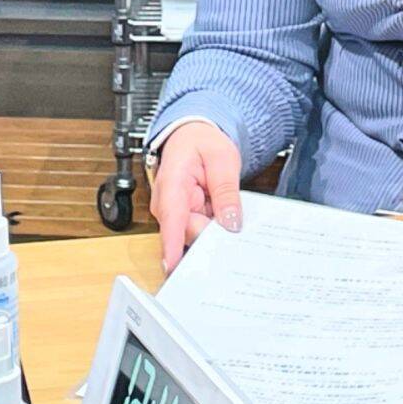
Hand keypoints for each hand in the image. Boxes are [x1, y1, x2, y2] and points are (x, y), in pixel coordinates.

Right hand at [149, 122, 242, 274]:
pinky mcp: (183, 220)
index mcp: (172, 184)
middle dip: (214, 234)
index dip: (172, 245)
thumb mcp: (222, 158)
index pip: (171, 218)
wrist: (192, 136)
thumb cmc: (202, 143)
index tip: (174, 267)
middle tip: (234, 220)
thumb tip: (230, 223)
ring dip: (216, 229)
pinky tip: (224, 216)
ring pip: (197, 236)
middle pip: (190, 233)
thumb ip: (226, 190)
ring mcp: (175, 215)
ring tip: (229, 208)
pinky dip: (215, 227)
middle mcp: (167, 205)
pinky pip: (201, 232)